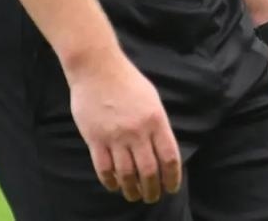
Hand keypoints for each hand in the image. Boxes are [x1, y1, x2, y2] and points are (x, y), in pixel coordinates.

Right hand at [65, 50, 181, 203]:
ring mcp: (115, 136)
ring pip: (126, 173)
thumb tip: (161, 149)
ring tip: (135, 196)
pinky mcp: (95, 139)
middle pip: (148, 170)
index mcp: (156, 120)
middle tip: (152, 197)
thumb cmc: (127, 81)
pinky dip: (111, 181)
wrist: (97, 68)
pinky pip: (104, 168)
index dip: (172, 177)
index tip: (171, 188)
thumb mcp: (152, 99)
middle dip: (152, 189)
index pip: (169, 157)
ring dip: (132, 189)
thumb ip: (157, 124)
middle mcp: (137, 131)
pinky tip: (115, 186)